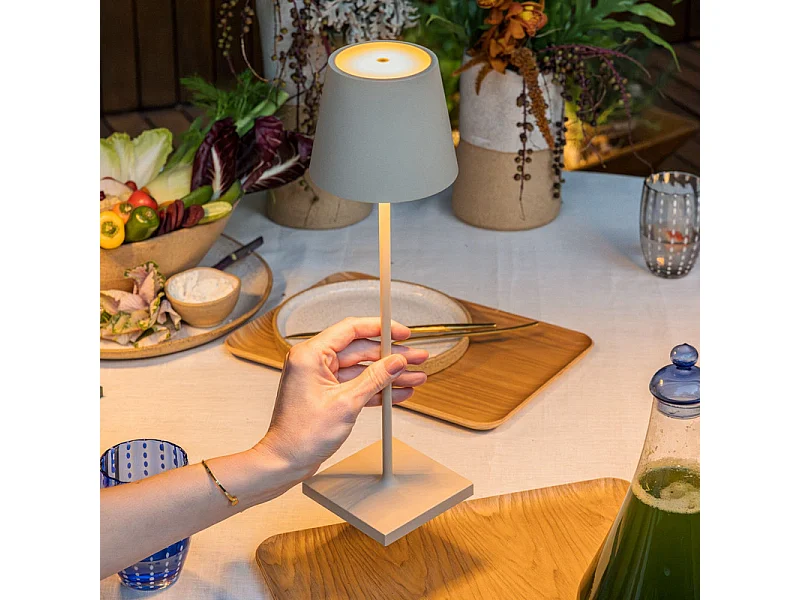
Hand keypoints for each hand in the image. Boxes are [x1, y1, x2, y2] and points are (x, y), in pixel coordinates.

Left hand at [256, 317, 427, 479]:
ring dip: (389, 374)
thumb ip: (374, 379)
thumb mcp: (346, 403)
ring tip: (415, 375)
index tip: (401, 331)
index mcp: (311, 355)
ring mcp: (321, 379)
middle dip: (391, 356)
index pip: (351, 329)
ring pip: (363, 369)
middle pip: (361, 350)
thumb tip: (395, 362)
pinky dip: (378, 389)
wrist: (285, 462)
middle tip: (416, 356)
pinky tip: (399, 392)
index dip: (380, 328)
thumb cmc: (301, 436)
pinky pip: (357, 385)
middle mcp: (314, 362)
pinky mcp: (328, 394)